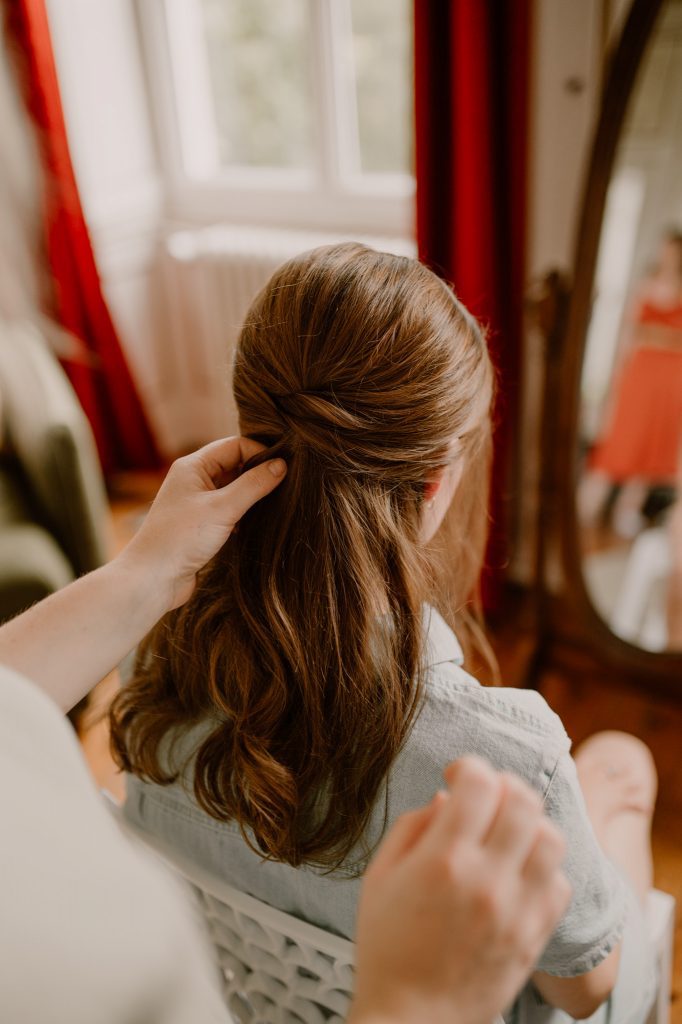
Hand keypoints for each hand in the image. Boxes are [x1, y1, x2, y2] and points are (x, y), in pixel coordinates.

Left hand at [118, 437, 285, 612]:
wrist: (152, 579)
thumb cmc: (180, 539)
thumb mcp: (223, 508)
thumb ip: (254, 485)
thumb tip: (282, 465)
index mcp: (193, 466)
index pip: (235, 445)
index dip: (260, 453)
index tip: (283, 470)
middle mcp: (194, 480)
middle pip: (235, 465)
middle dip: (258, 474)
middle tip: (283, 487)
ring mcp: (197, 503)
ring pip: (233, 489)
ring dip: (252, 496)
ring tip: (273, 507)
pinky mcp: (201, 525)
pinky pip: (229, 510)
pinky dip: (244, 514)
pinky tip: (255, 526)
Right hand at [349, 757, 570, 1023]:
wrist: (412, 1022)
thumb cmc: (387, 948)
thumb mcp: (379, 878)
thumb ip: (412, 827)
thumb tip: (448, 797)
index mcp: (443, 861)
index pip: (479, 782)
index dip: (469, 767)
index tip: (456, 776)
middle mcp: (487, 880)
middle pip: (523, 800)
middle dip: (503, 785)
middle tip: (485, 799)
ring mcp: (518, 910)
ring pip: (551, 836)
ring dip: (529, 823)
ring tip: (506, 833)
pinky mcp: (536, 936)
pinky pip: (560, 881)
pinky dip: (543, 867)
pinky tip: (517, 872)